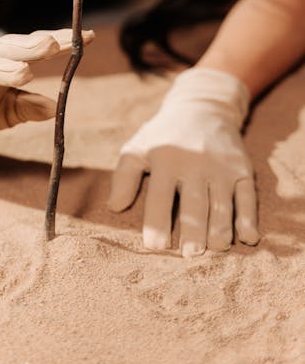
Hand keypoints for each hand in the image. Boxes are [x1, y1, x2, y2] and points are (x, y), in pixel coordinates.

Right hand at [0, 28, 93, 143]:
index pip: (34, 50)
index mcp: (3, 65)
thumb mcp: (2, 114)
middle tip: (56, 45)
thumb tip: (54, 108)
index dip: (59, 44)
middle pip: (11, 49)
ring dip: (5, 66)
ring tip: (25, 72)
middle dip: (34, 46)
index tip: (87, 37)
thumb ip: (26, 108)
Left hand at [108, 68, 259, 256]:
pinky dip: (249, 218)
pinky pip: (247, 197)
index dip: (157, 223)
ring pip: (222, 203)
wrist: (203, 108)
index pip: (160, 197)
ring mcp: (221, 167)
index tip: (154, 247)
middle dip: (192, 230)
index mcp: (165, 159)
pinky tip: (248, 238)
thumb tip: (114, 207)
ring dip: (220, 228)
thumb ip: (124, 176)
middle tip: (189, 256)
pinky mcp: (242, 170)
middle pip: (194, 204)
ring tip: (215, 250)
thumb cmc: (164, 136)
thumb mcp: (138, 147)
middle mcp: (195, 163)